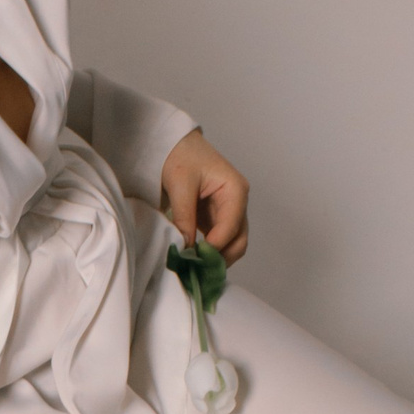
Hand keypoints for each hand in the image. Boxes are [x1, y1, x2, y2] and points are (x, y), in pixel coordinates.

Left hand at [159, 130, 248, 264]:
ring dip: (216, 257)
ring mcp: (229, 210)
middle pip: (239, 240)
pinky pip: (219, 239)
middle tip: (198, 270)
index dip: (215, 247)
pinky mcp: (216, 216)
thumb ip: (185, 217)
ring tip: (195, 268)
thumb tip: (186, 247)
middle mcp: (237, 202)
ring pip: (232, 243)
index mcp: (235, 190)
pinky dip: (210, 251)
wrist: (174, 143)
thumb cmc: (180, 156)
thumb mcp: (180, 184)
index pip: (231, 227)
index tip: (195, 259)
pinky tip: (194, 259)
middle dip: (221, 258)